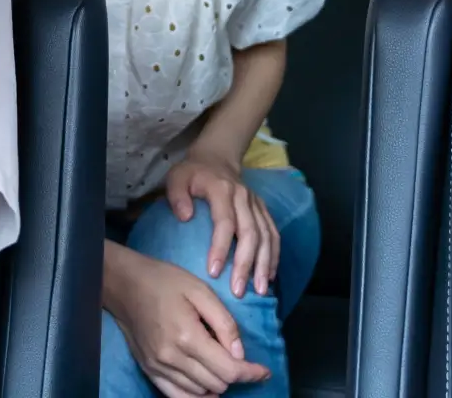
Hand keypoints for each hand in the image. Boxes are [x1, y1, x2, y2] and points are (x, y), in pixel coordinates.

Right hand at [108, 243, 269, 395]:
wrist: (126, 285)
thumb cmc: (166, 282)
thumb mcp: (201, 291)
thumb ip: (224, 323)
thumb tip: (240, 354)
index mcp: (188, 337)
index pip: (228, 370)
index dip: (251, 373)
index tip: (264, 371)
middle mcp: (172, 358)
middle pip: (217, 384)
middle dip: (235, 374)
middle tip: (240, 360)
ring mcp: (159, 368)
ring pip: (201, 393)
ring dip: (217, 383)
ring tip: (221, 365)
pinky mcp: (150, 371)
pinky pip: (178, 397)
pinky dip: (197, 396)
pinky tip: (207, 389)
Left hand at [165, 151, 278, 297]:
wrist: (216, 158)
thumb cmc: (192, 174)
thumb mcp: (177, 178)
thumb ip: (177, 196)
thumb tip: (185, 217)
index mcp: (222, 189)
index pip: (225, 222)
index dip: (221, 248)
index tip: (214, 272)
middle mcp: (244, 197)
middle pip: (250, 233)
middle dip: (246, 264)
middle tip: (238, 291)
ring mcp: (256, 203)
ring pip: (266, 236)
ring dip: (264, 264)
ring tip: (260, 291)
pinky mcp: (263, 210)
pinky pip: (274, 234)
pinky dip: (274, 256)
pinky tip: (270, 277)